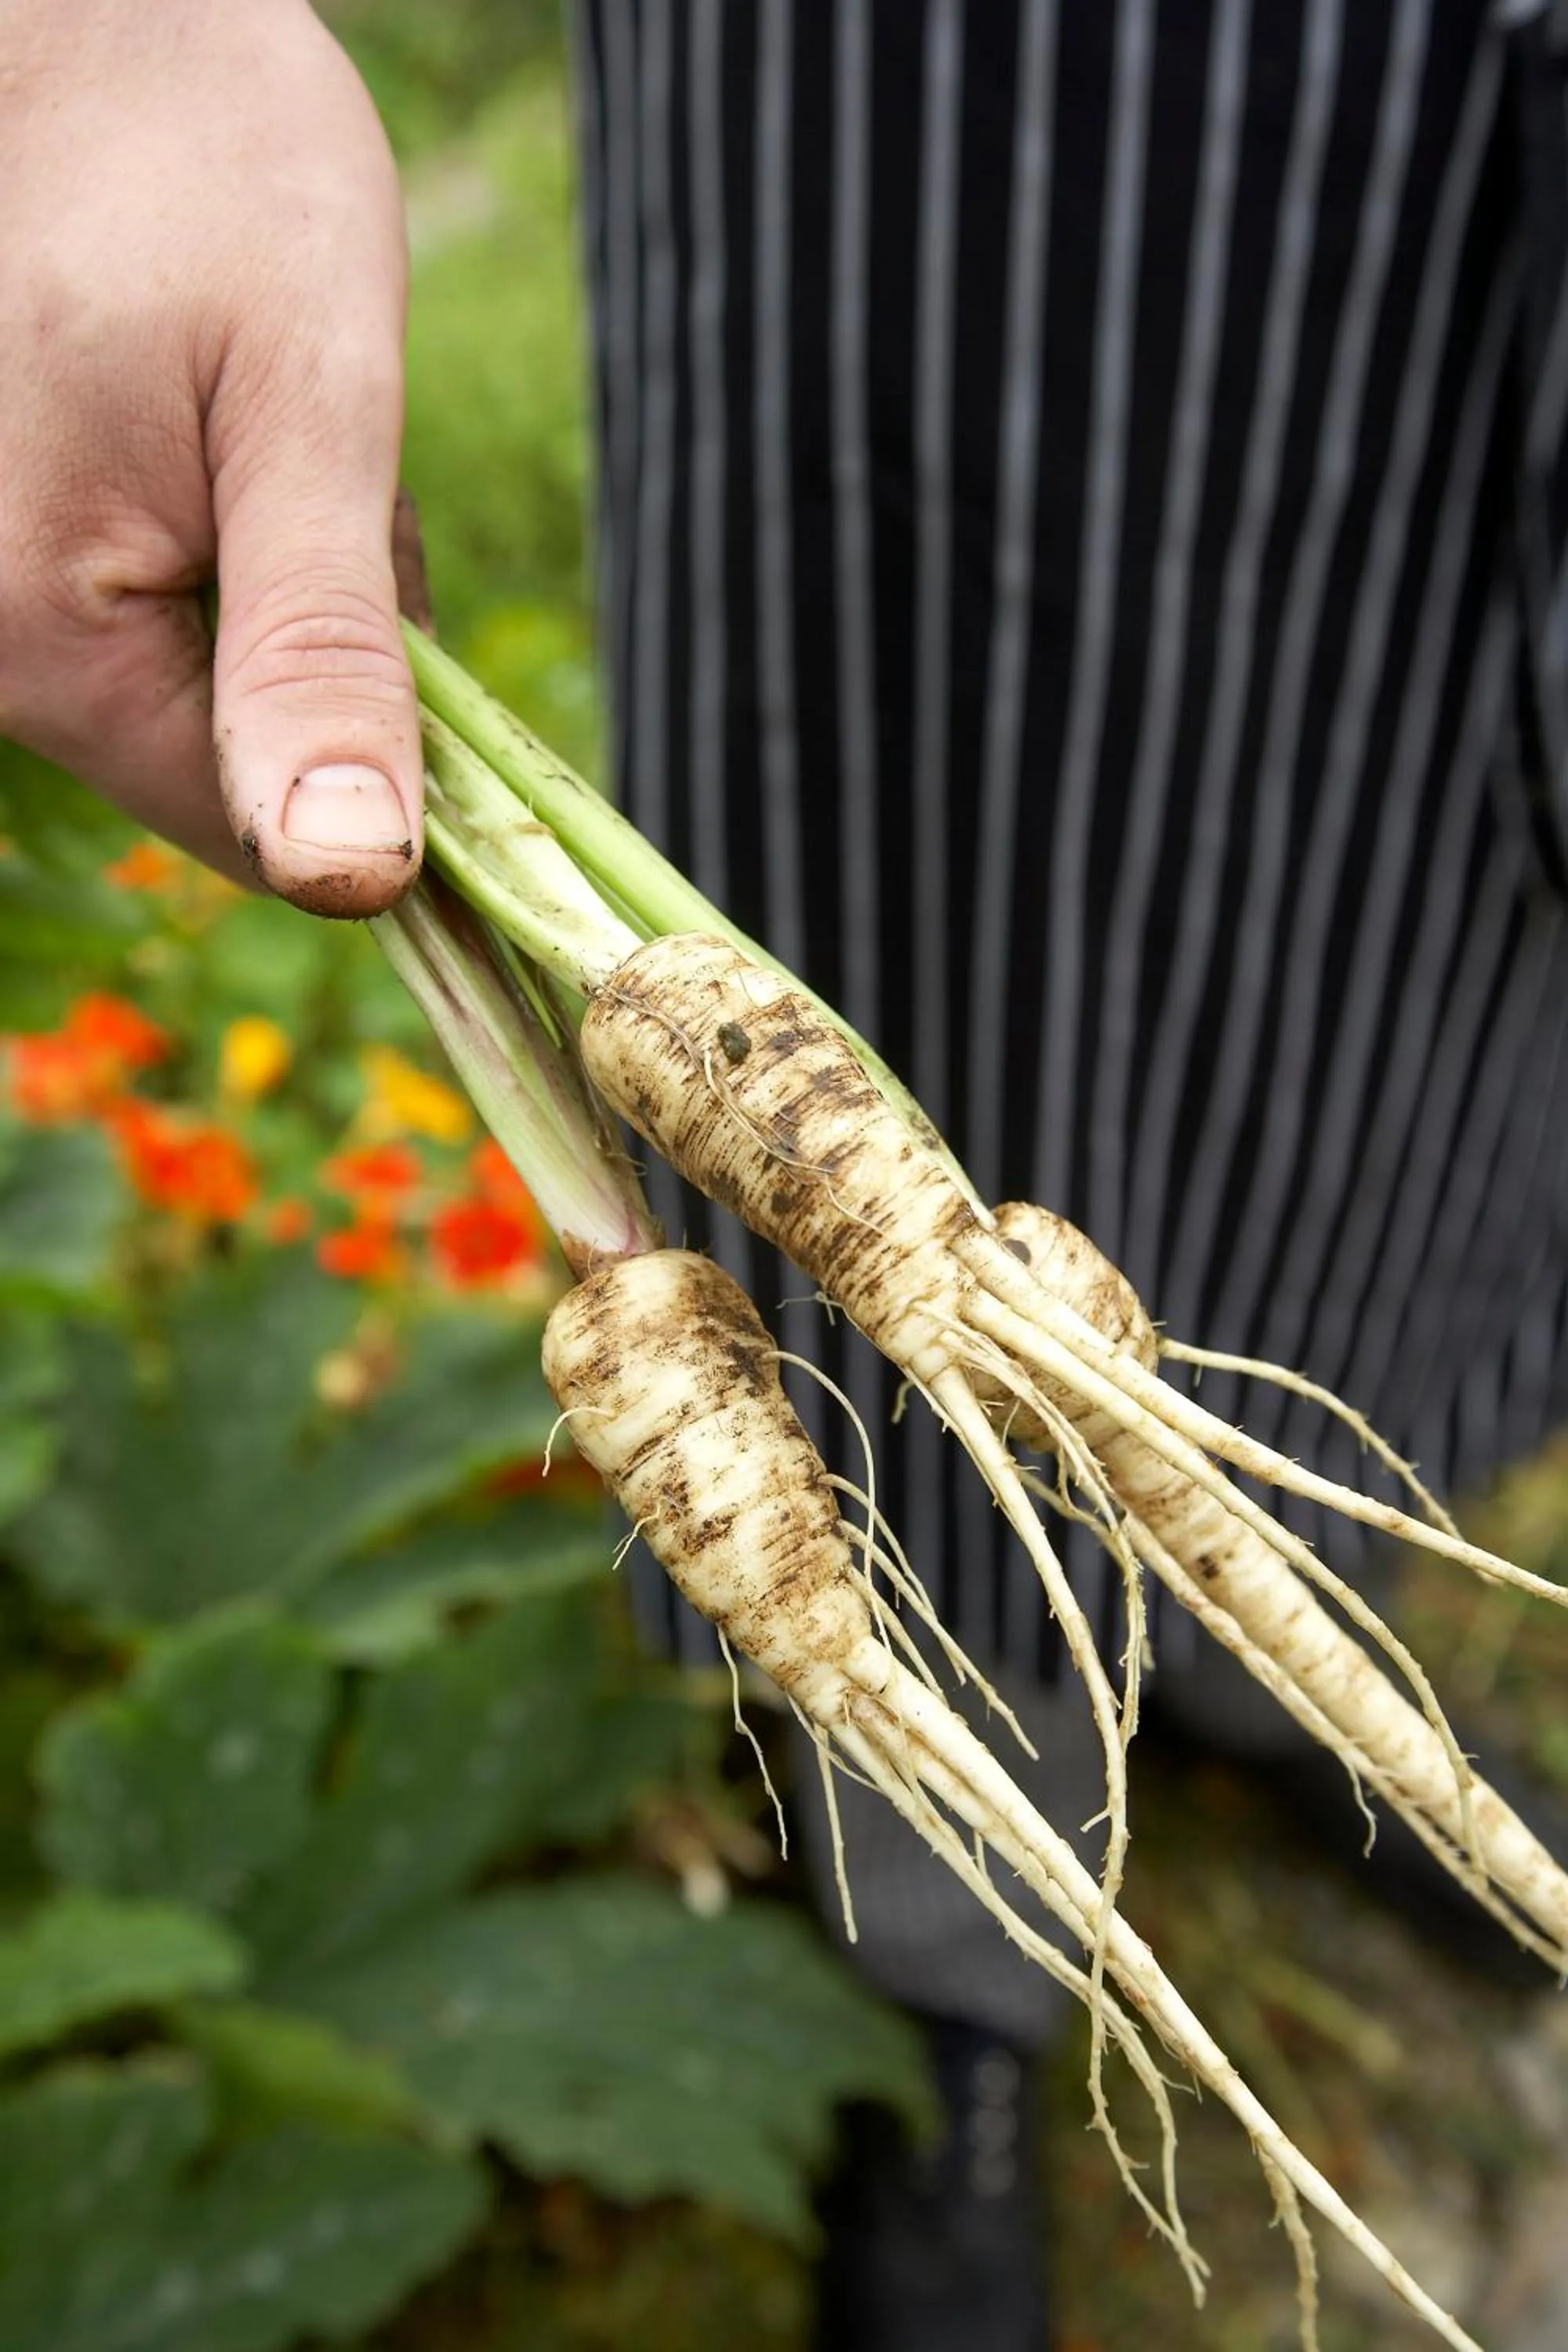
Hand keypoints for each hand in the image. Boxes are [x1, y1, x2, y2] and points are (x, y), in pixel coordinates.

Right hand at [0, 0, 421, 915]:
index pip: (261, 836)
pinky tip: (221, 440)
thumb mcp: (310, 409)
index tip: (400, 599)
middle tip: (314, 471)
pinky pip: (175, 625)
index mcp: (45, 643)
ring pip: (213, 696)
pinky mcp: (21, 562)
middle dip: (323, 651)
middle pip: (236, 766)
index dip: (380, 766)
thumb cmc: (219, 175)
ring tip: (257, 432)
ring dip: (285, 596)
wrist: (109, 34)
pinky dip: (238, 556)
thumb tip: (347, 875)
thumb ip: (320, 651)